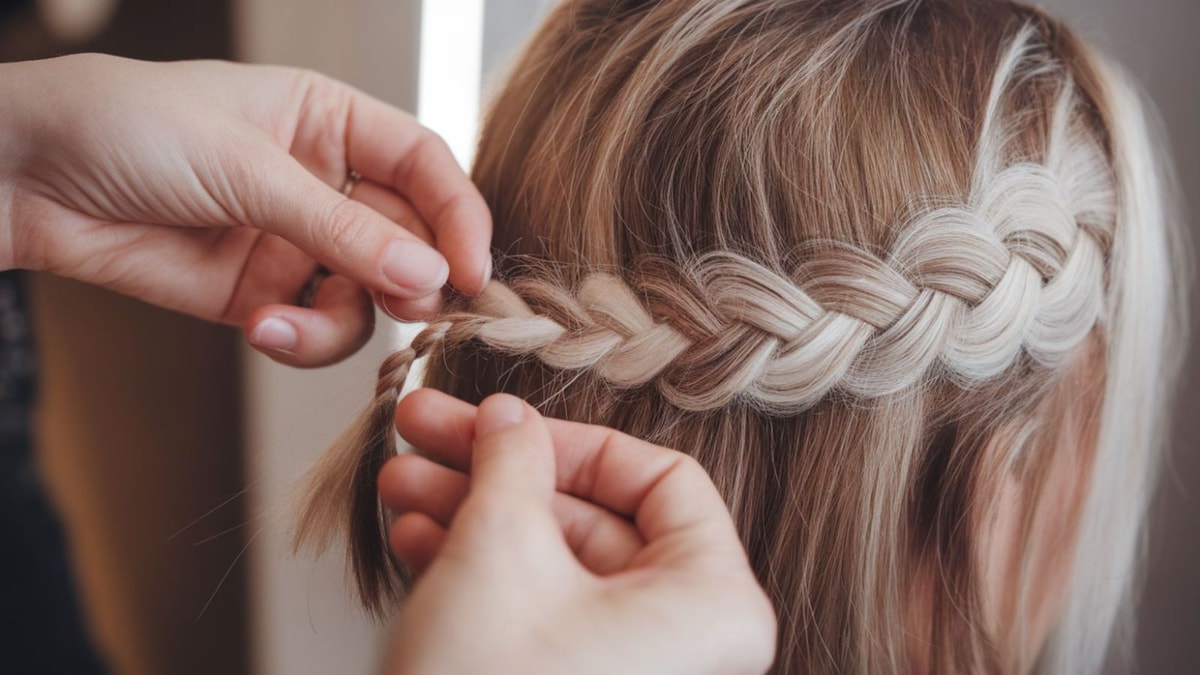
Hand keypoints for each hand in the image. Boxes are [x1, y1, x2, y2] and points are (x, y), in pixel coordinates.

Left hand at [0, 54, 490, 366]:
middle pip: (408, 237)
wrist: (26, 178)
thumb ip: (341, 229)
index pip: (424, 165)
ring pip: (367, 294)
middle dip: (412, 277)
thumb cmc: (129, 129)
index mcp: (331, 120)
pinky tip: (263, 329)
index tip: (471, 268)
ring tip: (297, 321)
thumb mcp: (246, 167)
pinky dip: (302, 338)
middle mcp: (324, 182)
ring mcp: (294, 241)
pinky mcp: (260, 293)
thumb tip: (428, 276)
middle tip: (414, 308)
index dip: (457, 214)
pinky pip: (314, 326)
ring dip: (351, 318)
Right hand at [377, 390, 776, 674]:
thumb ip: (511, 460)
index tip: (502, 423)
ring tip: (401, 481)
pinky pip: (538, 612)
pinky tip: (416, 536)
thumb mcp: (499, 549)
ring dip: (473, 515)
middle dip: (497, 472)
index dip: (572, 441)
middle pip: (593, 519)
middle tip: (428, 431)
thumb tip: (510, 417)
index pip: (662, 482)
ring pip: (553, 564)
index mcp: (713, 605)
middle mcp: (685, 642)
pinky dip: (479, 570)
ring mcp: (628, 672)